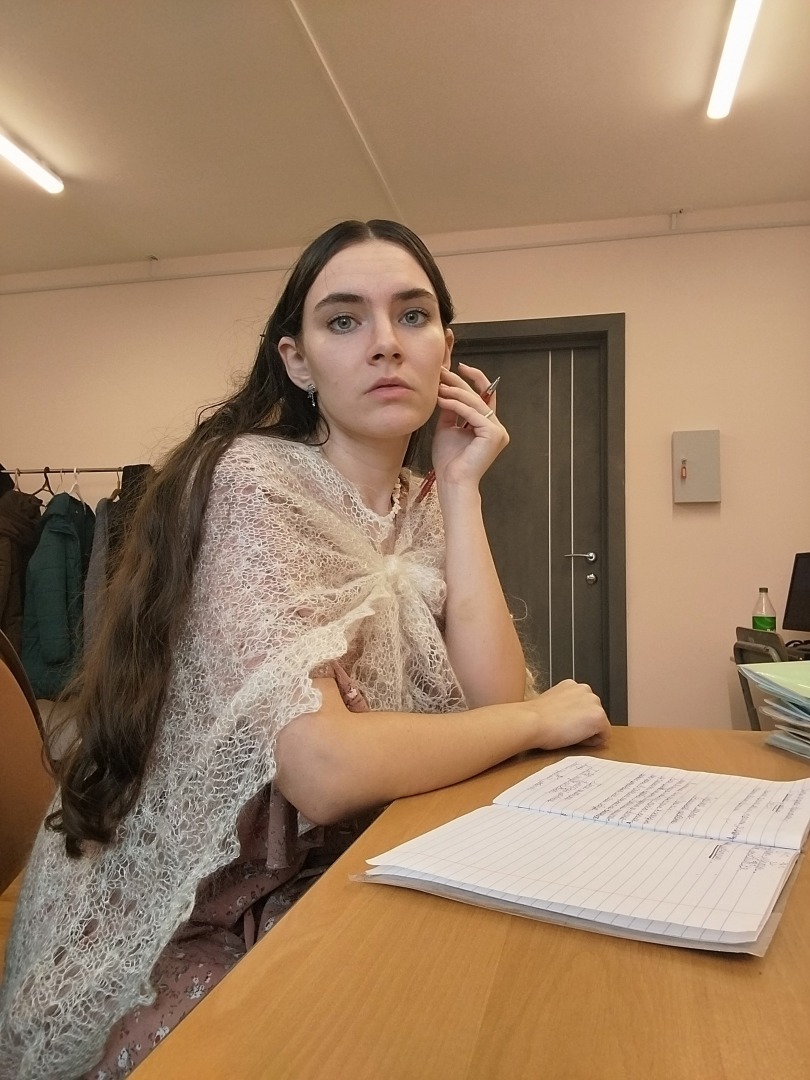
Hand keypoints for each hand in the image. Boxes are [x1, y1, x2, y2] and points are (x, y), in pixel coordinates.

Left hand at [431, 362, 508, 488]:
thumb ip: (450, 410)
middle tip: (442, 372)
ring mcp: (498, 431)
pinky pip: (473, 414)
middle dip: (460, 382)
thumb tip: (446, 389)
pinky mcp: (493, 435)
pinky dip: (457, 405)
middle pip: (479, 397)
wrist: (452, 481)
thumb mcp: (447, 428)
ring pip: (476, 403)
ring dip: (456, 392)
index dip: (474, 379)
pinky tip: (442, 400)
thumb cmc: (449, 461)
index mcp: (488, 426)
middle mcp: (497, 428)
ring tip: (439, 386)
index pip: (485, 396)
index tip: (458, 367)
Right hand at [520, 679, 609, 750]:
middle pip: (592, 714)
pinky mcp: (599, 717)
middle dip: (583, 724)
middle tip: (564, 729)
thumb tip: (566, 717)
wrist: (531, 721)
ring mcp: (593, 702)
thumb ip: (563, 706)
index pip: (582, 706)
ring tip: (567, 733)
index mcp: (571, 685)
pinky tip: (574, 738)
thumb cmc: (533, 718)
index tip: (560, 723)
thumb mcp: (549, 704)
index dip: (573, 719)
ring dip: (587, 731)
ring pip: (599, 724)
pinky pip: (603, 736)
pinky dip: (591, 742)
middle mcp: (585, 689)